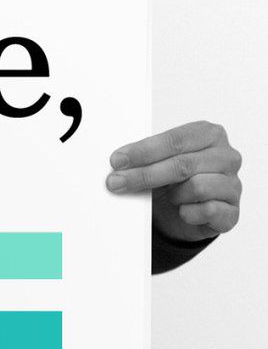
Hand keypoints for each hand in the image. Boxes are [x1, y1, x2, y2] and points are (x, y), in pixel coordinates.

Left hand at [106, 121, 241, 241]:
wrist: (186, 213)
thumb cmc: (171, 181)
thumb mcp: (158, 163)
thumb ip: (145, 158)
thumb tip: (117, 163)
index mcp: (209, 135)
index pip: (175, 140)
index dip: (143, 151)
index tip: (117, 161)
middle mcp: (226, 157)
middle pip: (182, 164)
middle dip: (144, 175)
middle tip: (116, 182)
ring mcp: (233, 184)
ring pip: (197, 187)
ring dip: (174, 195)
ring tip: (168, 197)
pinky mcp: (232, 212)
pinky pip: (208, 211)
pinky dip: (188, 213)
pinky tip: (182, 212)